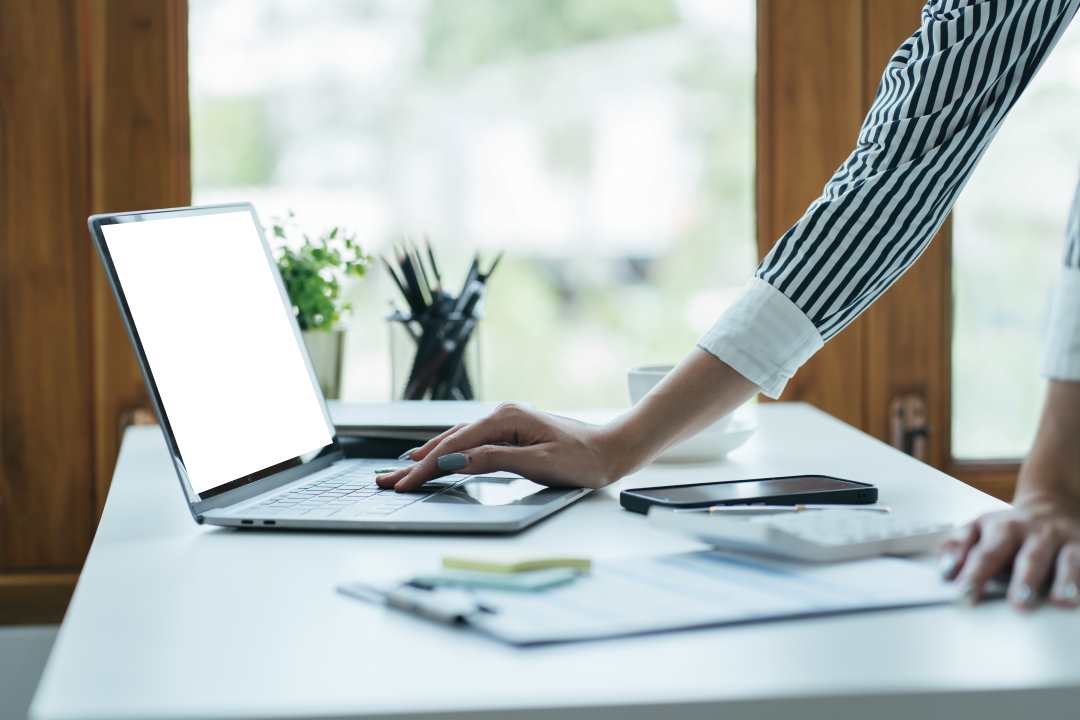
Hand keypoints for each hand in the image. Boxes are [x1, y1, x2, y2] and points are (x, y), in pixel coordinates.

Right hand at [375, 403, 623, 491]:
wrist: (612, 449)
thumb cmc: (583, 458)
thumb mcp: (538, 464)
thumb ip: (493, 460)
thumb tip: (454, 461)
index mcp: (505, 418)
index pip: (454, 446)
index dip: (425, 467)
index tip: (403, 484)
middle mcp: (500, 415)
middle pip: (448, 442)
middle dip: (415, 463)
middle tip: (385, 482)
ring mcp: (504, 422)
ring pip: (455, 441)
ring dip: (426, 457)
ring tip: (398, 471)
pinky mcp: (509, 432)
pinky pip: (468, 442)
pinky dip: (446, 452)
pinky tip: (434, 457)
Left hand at [941, 491, 1079, 609]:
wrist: (1053, 503)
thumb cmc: (1010, 528)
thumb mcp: (980, 528)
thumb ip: (959, 546)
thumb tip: (945, 571)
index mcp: (1003, 529)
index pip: (986, 554)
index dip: (974, 575)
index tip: (964, 596)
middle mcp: (1036, 534)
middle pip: (1029, 557)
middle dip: (1024, 580)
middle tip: (1019, 604)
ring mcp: (1066, 542)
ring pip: (1069, 560)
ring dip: (1066, 580)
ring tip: (1063, 601)